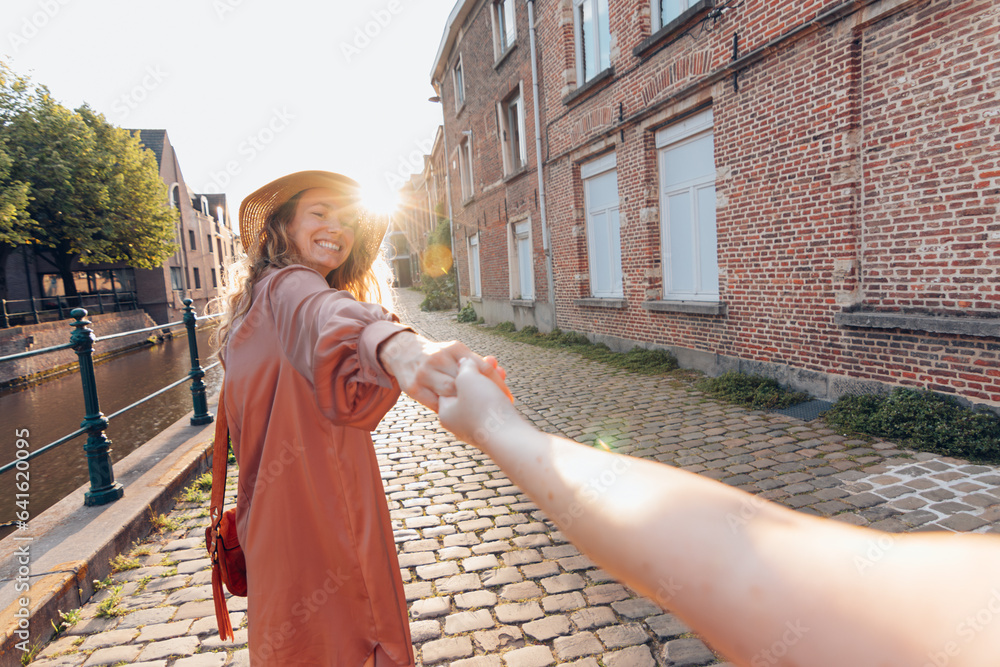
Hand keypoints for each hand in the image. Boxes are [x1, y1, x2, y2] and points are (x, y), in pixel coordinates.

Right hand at [379, 333, 511, 411]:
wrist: (403, 352)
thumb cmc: (439, 356)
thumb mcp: (455, 353)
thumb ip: (475, 363)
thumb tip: (500, 370)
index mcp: (455, 348)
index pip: (481, 367)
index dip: (497, 384)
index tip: (508, 398)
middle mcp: (439, 358)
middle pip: (467, 381)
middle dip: (485, 396)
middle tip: (499, 410)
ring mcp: (425, 373)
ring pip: (451, 393)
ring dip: (466, 405)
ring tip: (480, 415)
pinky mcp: (413, 387)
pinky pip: (435, 403)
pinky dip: (447, 410)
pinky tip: (459, 416)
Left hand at [439, 358, 520, 448]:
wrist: (510, 438)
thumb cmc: (484, 407)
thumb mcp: (468, 379)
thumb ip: (464, 367)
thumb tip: (464, 362)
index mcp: (446, 413)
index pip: (448, 385)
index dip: (462, 370)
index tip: (473, 360)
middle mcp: (459, 423)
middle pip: (467, 392)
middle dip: (480, 375)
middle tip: (491, 361)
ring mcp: (476, 429)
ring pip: (482, 399)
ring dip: (491, 384)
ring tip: (501, 371)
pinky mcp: (493, 432)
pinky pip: (494, 410)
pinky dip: (499, 397)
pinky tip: (507, 390)